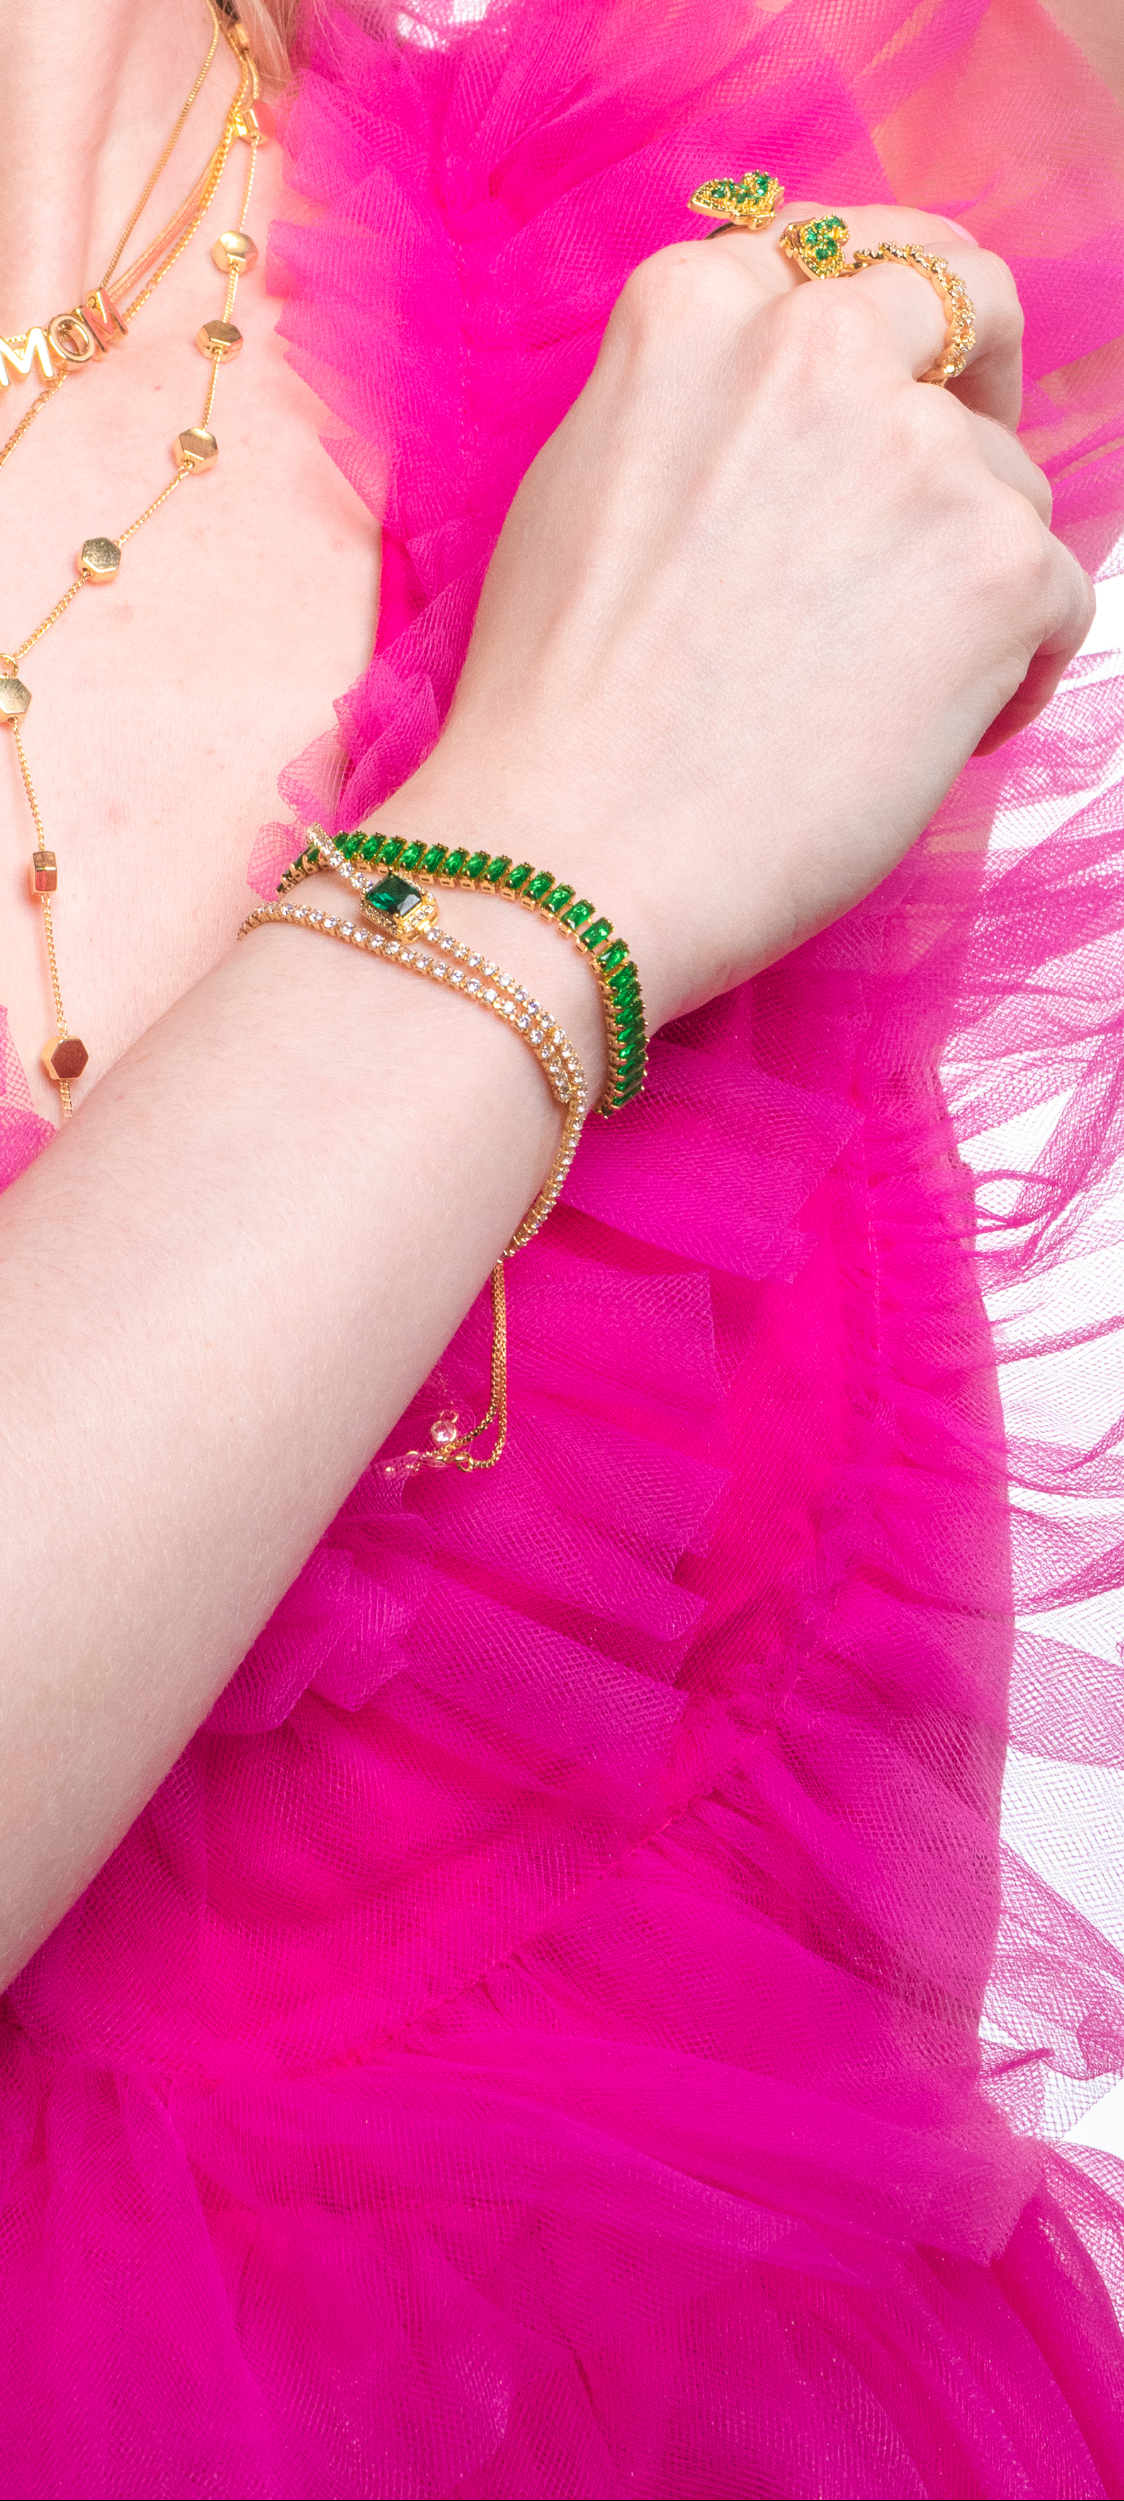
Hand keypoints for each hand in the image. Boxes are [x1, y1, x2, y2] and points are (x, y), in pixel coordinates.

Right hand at [385, 203, 1093, 1027]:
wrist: (570, 854)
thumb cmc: (556, 712)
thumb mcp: (586, 485)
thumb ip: (699, 408)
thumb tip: (800, 425)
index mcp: (695, 309)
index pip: (846, 255)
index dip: (887, 319)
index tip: (902, 377)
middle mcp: (814, 344)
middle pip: (968, 306)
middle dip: (979, 384)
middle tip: (952, 497)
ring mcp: (916, 449)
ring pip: (1011, 484)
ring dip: (969, 578)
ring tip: (878, 695)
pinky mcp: (995, 565)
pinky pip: (1061, 599)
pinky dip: (1015, 675)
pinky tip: (927, 741)